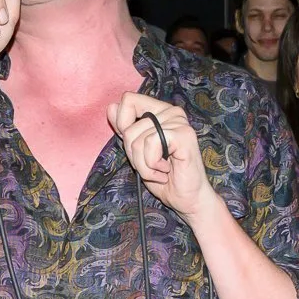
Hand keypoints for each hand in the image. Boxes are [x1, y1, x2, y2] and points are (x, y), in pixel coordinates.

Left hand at [109, 92, 220, 226]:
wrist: (186, 199)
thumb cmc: (164, 178)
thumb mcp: (136, 152)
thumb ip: (125, 128)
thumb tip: (111, 107)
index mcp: (159, 111)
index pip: (128, 100)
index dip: (122, 124)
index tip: (136, 146)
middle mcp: (171, 112)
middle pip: (128, 127)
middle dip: (134, 155)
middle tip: (153, 164)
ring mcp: (179, 122)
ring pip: (137, 140)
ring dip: (143, 165)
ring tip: (160, 170)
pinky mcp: (184, 134)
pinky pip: (150, 145)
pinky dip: (152, 166)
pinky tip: (166, 171)